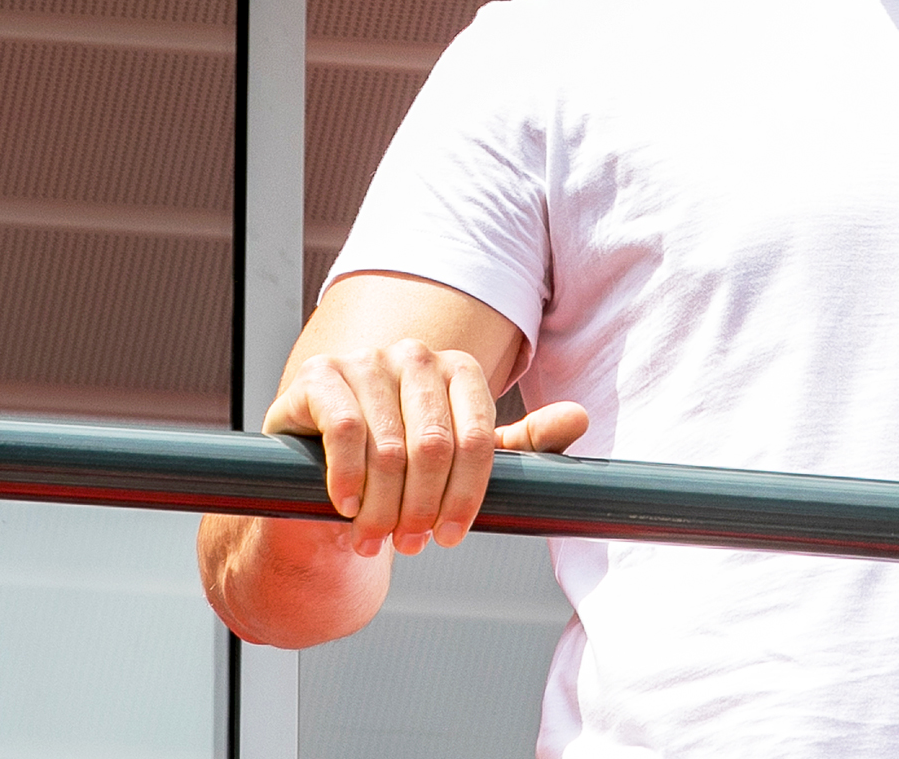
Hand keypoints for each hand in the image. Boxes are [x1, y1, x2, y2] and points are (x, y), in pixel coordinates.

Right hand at [263, 338, 588, 557]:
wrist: (322, 470)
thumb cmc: (404, 465)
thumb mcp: (467, 457)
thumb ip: (524, 443)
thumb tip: (579, 417)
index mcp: (461, 370)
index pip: (479, 439)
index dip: (467, 497)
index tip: (452, 535)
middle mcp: (417, 355)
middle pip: (435, 446)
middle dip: (424, 507)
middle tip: (411, 544)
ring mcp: (367, 360)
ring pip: (390, 446)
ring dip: (384, 506)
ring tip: (376, 538)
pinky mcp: (320, 374)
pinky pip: (345, 430)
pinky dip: (350, 478)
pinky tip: (348, 506)